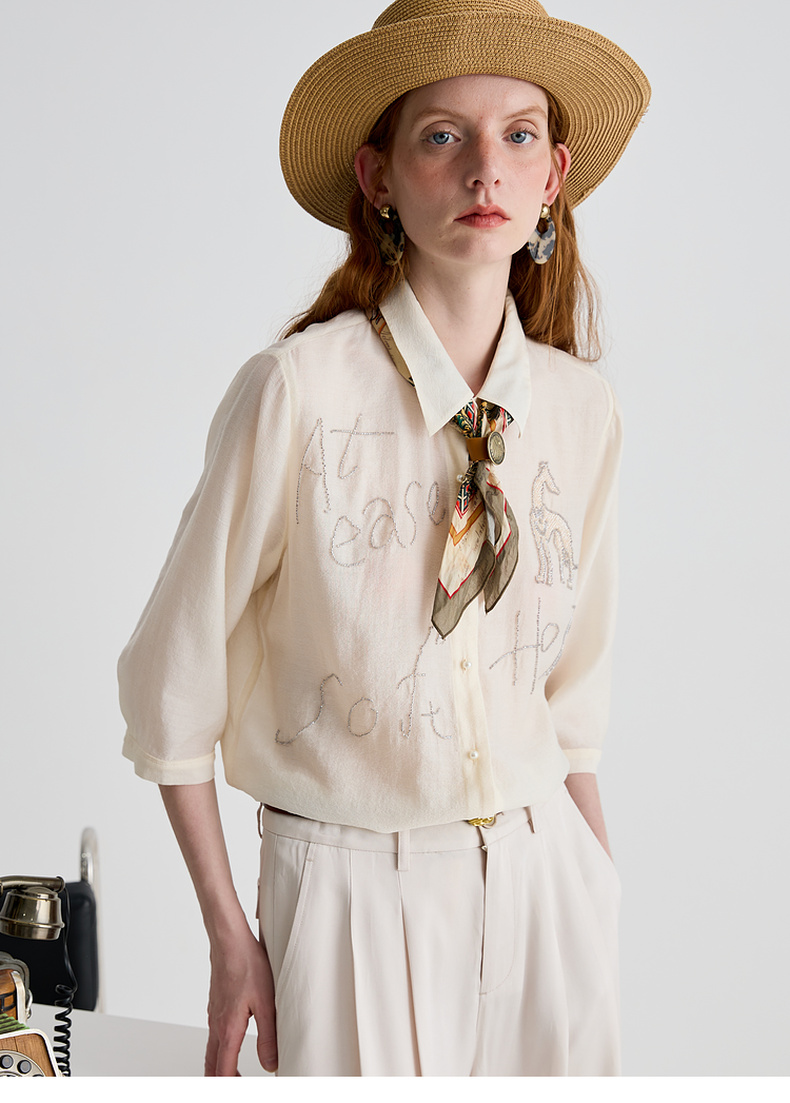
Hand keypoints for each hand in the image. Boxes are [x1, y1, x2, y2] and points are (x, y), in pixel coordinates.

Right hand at [204, 925, 277, 1075]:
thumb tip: (270, 1064)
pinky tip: (231, 1042)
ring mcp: (214, 1015)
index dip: (231, 1086)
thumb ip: (268, 1036)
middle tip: (237, 1084)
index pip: (223, 1072)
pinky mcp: (216, 1005)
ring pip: (211, 1051)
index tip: (244, 1089)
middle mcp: (217, 1025)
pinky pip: (213, 1035)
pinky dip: (219, 1049)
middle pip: (211, 1066)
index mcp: (228, 1030)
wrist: (229, 940)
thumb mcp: (266, 1002)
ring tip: (234, 1074)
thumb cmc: (247, 964)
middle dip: (222, 1080)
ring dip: (219, 1067)